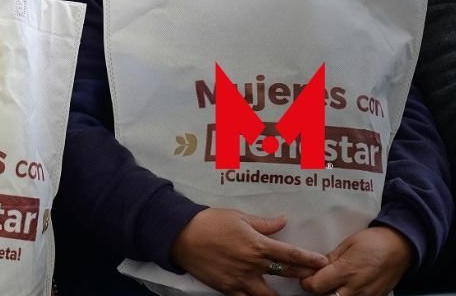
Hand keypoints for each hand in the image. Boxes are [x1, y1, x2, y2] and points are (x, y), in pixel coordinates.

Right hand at [171, 208, 328, 295]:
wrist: (181, 236)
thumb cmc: (210, 222)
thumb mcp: (238, 217)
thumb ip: (263, 223)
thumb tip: (283, 220)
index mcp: (258, 245)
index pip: (291, 254)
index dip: (310, 259)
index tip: (323, 262)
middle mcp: (253, 265)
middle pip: (286, 274)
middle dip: (304, 277)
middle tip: (316, 279)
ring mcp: (241, 280)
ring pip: (270, 295)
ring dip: (282, 295)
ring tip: (290, 295)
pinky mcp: (228, 289)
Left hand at [300, 226, 412, 295]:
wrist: (401, 248)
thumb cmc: (373, 241)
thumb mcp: (347, 244)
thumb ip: (330, 259)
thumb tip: (313, 267)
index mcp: (345, 271)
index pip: (315, 286)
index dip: (307, 281)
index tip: (307, 274)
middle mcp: (355, 288)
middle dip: (317, 290)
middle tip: (318, 280)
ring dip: (331, 294)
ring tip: (332, 283)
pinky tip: (345, 287)